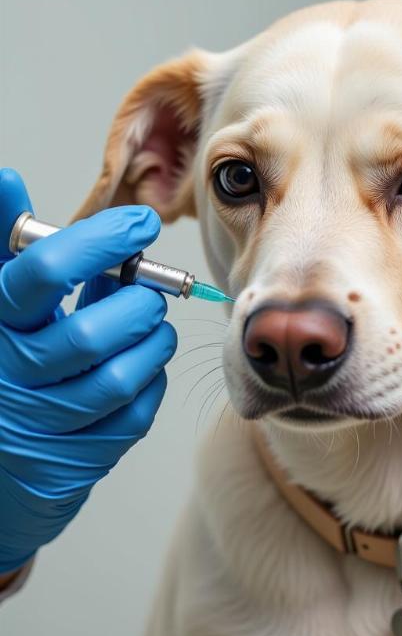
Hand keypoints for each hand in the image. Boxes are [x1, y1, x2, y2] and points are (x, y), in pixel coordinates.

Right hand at [0, 168, 176, 572]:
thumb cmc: (5, 352)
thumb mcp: (0, 294)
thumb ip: (8, 242)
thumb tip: (6, 180)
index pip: (44, 271)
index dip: (101, 241)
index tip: (142, 223)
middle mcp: (11, 373)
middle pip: (87, 335)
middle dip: (137, 305)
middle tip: (150, 292)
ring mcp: (41, 421)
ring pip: (118, 381)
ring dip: (152, 344)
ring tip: (152, 325)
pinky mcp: (74, 455)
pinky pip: (133, 416)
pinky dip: (151, 382)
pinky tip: (142, 365)